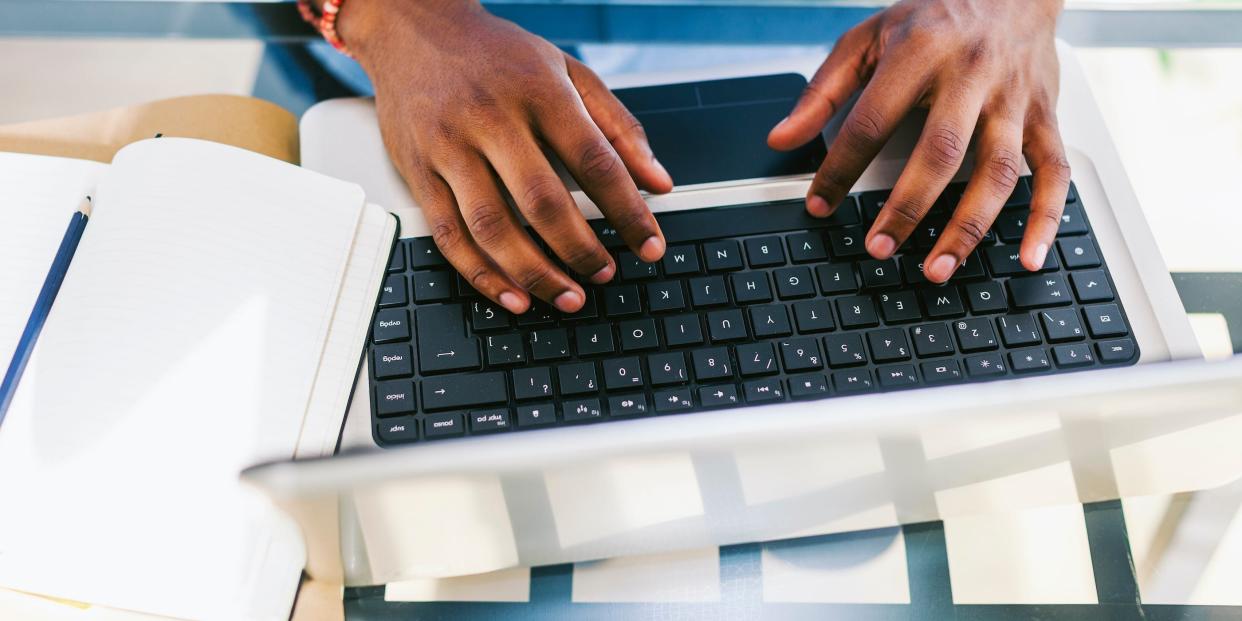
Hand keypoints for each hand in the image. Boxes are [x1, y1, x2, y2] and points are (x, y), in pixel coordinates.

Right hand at [341, 0, 672, 313]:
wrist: (414, 27)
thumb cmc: (499, 55)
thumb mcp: (568, 71)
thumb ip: (618, 126)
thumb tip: (659, 181)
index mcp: (539, 92)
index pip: (595, 161)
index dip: (628, 211)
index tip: (650, 246)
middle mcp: (491, 118)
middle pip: (542, 200)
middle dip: (580, 249)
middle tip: (604, 274)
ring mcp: (448, 147)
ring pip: (492, 226)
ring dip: (534, 272)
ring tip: (567, 295)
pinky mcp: (417, 170)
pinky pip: (449, 235)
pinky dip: (482, 274)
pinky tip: (513, 294)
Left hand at [768, 0, 1068, 282]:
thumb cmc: (934, 16)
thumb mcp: (867, 39)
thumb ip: (823, 91)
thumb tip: (781, 139)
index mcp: (920, 53)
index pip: (871, 121)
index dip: (841, 168)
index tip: (819, 204)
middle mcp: (971, 75)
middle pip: (940, 152)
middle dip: (907, 208)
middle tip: (879, 248)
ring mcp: (1013, 98)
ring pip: (998, 171)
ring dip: (968, 227)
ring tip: (937, 268)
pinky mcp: (1044, 115)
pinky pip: (1054, 171)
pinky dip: (1046, 219)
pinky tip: (1028, 257)